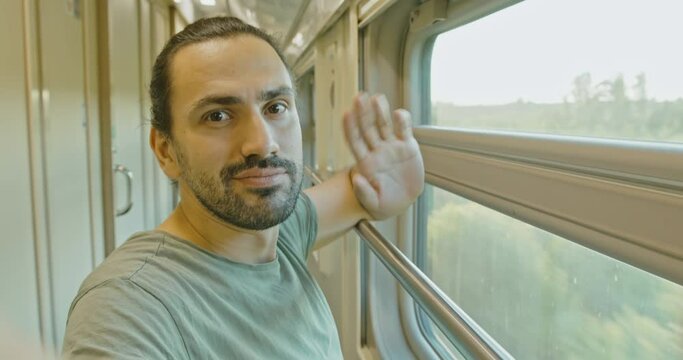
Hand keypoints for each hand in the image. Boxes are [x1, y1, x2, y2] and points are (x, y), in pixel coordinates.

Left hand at [343, 93, 424, 219]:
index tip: (346, 113)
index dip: (350, 127)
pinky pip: (404, 130)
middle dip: (363, 113)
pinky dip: (402, 121)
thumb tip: (357, 178)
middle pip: (368, 128)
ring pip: (384, 125)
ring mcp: (392, 147)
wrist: (403, 202)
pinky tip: (399, 113)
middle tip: (360, 97)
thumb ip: (364, 193)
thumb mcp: (374, 205)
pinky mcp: (408, 147)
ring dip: (380, 111)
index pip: (355, 141)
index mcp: (365, 163)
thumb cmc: (384, 204)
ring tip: (377, 98)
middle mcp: (377, 151)